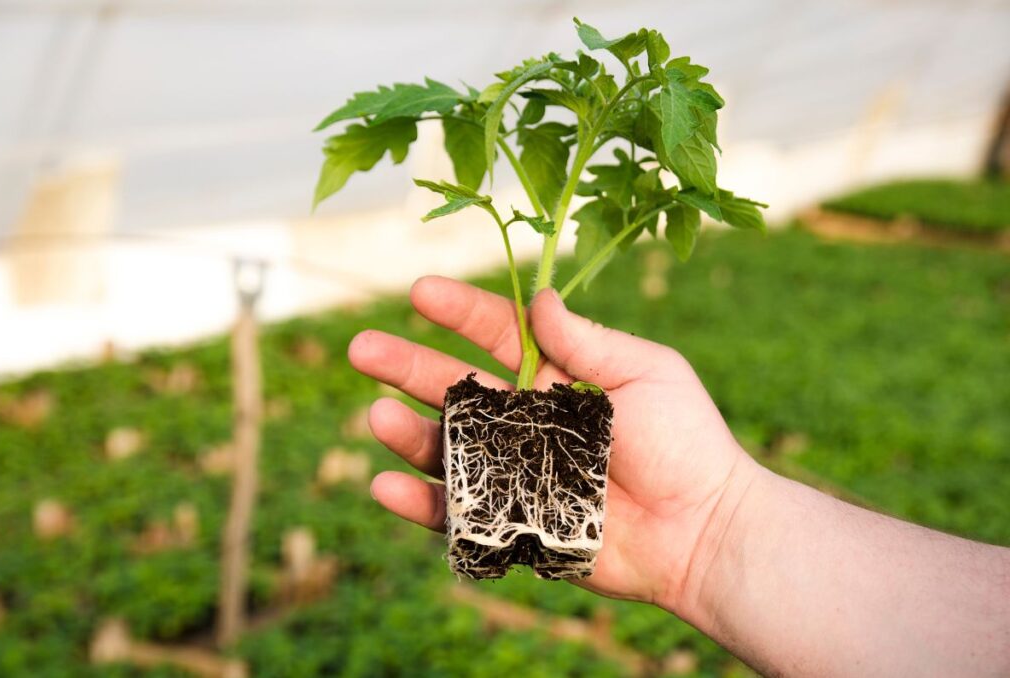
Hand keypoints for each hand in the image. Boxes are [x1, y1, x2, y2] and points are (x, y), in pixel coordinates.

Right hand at [348, 276, 756, 613]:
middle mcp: (527, 418)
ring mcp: (516, 470)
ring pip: (448, 447)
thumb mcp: (645, 372)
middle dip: (406, 366)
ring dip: (408, 433)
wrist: (703, 531)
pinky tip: (387, 486)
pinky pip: (457, 510)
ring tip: (377, 419)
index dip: (458, 310)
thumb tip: (539, 299)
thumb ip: (586, 341)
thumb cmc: (686, 444)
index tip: (420, 291)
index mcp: (557, 374)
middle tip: (360, 349)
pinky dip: (419, 502)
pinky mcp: (513, 521)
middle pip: (455, 386)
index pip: (497, 332)